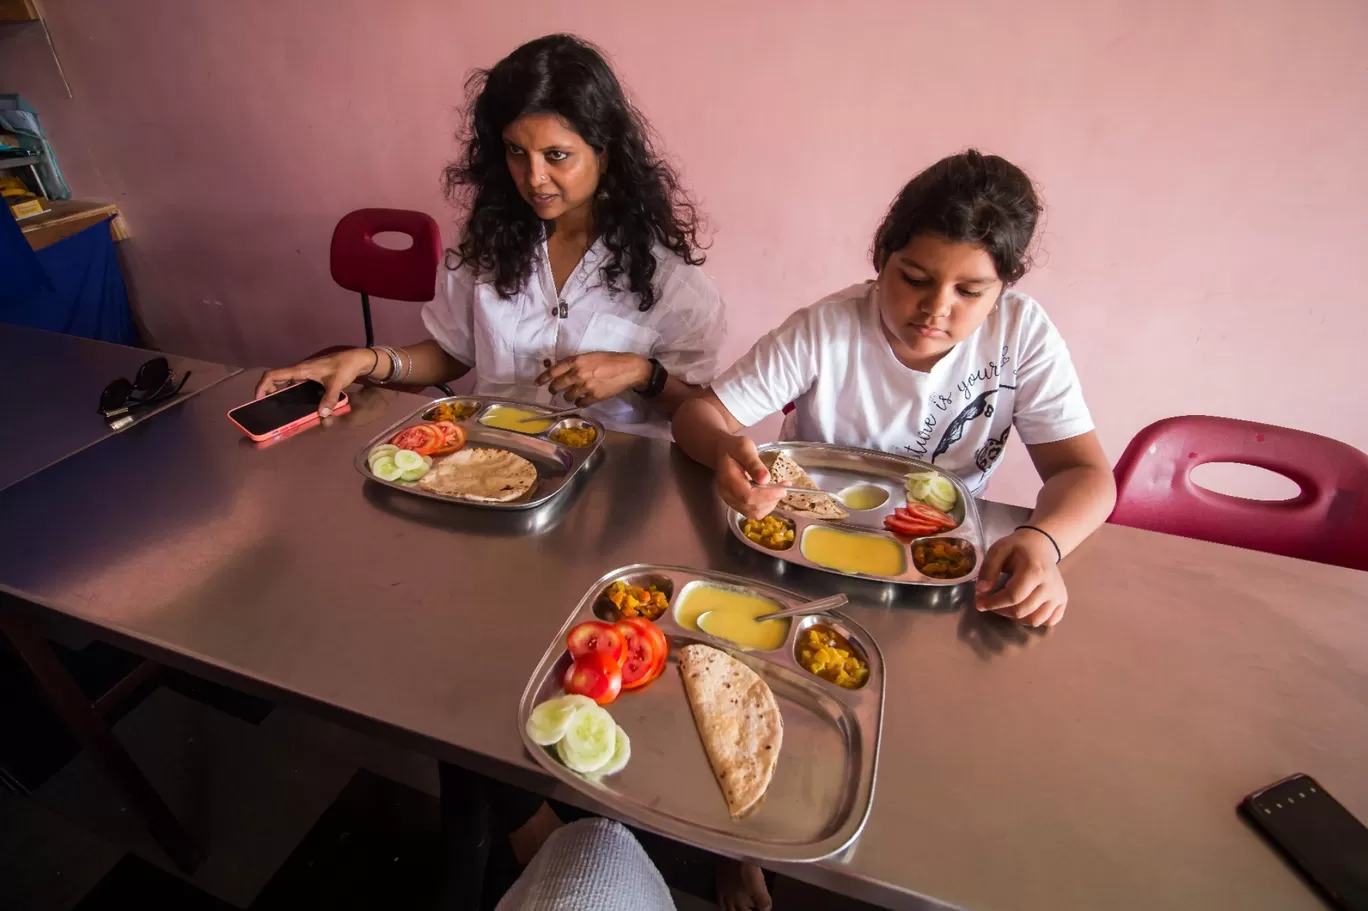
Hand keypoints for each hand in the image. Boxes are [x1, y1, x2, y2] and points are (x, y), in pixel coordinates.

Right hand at [254, 347, 374, 415]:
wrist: (356, 359)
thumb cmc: (345, 367)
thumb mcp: (337, 383)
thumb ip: (329, 398)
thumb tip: (322, 414)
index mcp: (300, 370)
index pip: (273, 375)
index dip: (262, 386)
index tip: (258, 399)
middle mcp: (299, 370)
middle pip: (275, 378)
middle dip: (267, 391)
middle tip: (266, 407)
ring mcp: (304, 373)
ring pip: (284, 381)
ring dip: (277, 391)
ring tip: (277, 407)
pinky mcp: (310, 376)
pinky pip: (294, 383)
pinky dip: (289, 391)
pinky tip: (294, 403)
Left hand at [535, 352, 650, 406]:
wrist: (628, 369)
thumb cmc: (609, 360)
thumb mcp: (589, 356)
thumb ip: (575, 363)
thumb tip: (563, 372)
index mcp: (576, 361)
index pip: (554, 370)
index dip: (544, 377)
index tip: (537, 382)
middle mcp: (578, 374)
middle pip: (558, 386)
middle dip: (554, 389)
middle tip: (554, 391)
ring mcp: (585, 386)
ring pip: (567, 396)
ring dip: (568, 396)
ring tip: (573, 394)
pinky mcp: (593, 397)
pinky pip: (579, 403)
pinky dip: (579, 402)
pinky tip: (583, 399)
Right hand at [715, 435, 785, 518]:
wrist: (723, 453)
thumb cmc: (734, 448)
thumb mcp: (744, 448)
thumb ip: (754, 463)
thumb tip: (766, 479)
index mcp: (727, 479)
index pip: (747, 496)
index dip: (767, 496)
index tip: (783, 489)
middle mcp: (727, 494)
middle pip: (751, 507)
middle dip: (771, 500)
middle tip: (784, 487)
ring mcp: (731, 501)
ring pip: (753, 513)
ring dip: (770, 504)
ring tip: (779, 490)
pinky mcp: (737, 504)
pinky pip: (753, 512)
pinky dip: (766, 506)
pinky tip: (772, 494)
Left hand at [974, 529, 1068, 626]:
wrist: (1040, 545)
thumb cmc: (1017, 548)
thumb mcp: (999, 550)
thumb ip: (988, 569)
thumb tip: (981, 590)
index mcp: (1035, 571)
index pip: (1012, 597)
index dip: (993, 603)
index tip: (980, 603)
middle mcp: (1050, 586)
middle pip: (1022, 611)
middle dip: (1001, 611)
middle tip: (990, 604)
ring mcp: (1058, 595)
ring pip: (1035, 620)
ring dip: (1015, 618)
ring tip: (1005, 606)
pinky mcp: (1062, 601)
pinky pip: (1048, 621)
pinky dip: (1033, 620)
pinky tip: (1023, 609)